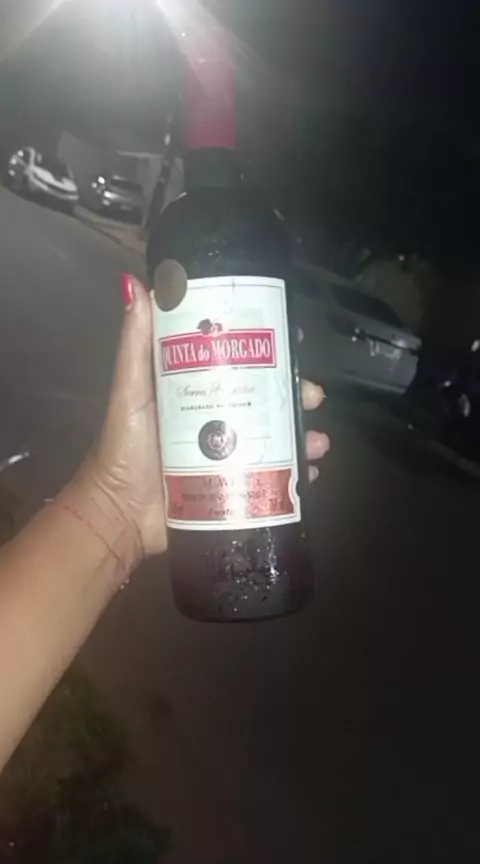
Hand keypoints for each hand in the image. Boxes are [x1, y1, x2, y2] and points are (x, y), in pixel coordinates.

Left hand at [80, 274, 329, 567]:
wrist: (119, 515)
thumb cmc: (123, 450)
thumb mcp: (131, 391)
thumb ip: (135, 344)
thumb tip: (135, 282)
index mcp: (194, 389)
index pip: (237, 359)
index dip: (266, 347)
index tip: (293, 334)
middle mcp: (216, 417)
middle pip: (265, 397)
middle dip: (295, 394)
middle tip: (313, 394)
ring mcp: (228, 454)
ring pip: (277, 436)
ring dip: (304, 434)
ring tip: (320, 441)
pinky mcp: (234, 486)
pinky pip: (273, 476)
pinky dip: (296, 472)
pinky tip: (313, 470)